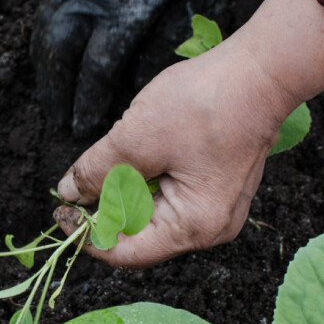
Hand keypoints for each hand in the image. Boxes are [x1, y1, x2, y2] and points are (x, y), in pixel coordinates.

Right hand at [31, 0, 227, 135]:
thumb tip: (133, 89)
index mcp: (126, 5)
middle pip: (61, 54)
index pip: (98, 66)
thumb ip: (163, 48)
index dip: (88, 101)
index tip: (84, 128)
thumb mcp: (194, 7)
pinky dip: (42, 46)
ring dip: (46, 74)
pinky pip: (43, 16)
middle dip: (58, 94)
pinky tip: (47, 67)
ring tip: (52, 104)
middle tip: (60, 125)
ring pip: (46, 36)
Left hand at [54, 0, 323, 267]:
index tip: (60, 209)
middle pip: (142, 236)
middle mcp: (210, 229)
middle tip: (77, 184)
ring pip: (155, 214)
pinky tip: (136, 155)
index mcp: (193, 228)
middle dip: (106, 212)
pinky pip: (172, 196)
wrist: (262, 71)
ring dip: (125, 193)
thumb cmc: (205, 105)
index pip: (126, 253)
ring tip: (107, 163)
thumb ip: (97, 171)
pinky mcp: (219, 187)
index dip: (87, 235)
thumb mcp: (136, 138)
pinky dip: (146, 181)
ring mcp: (219, 209)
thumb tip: (70, 194)